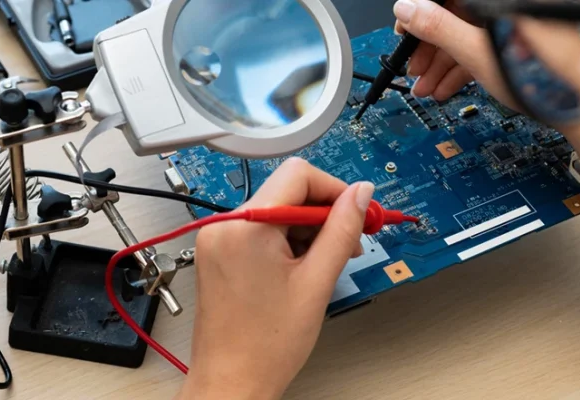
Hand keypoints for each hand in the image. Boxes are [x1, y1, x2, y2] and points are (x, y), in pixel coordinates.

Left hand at [176, 158, 374, 399]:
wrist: (231, 382)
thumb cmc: (265, 345)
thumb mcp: (316, 282)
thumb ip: (341, 231)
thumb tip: (361, 194)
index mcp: (246, 226)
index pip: (299, 176)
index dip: (335, 191)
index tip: (357, 212)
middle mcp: (225, 225)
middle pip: (287, 191)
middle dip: (323, 214)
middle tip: (351, 241)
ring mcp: (218, 239)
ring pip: (276, 211)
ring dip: (307, 230)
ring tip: (325, 264)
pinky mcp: (219, 253)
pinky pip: (260, 230)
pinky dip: (287, 242)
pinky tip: (303, 269)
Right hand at [393, 0, 515, 105]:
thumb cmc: (541, 73)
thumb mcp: (478, 51)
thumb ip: (439, 27)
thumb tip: (406, 10)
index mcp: (490, 2)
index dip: (419, 12)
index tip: (403, 32)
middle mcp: (497, 10)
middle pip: (451, 18)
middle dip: (428, 49)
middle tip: (415, 69)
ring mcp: (506, 27)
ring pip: (462, 38)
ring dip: (439, 66)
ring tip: (425, 88)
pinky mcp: (512, 47)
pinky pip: (478, 51)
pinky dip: (460, 69)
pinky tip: (444, 89)